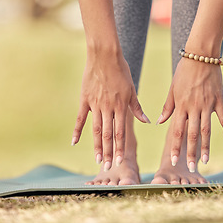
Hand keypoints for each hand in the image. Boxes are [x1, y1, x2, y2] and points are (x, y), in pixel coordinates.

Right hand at [71, 50, 149, 170]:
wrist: (104, 55)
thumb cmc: (121, 71)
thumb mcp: (132, 89)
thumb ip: (137, 108)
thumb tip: (148, 122)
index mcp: (121, 106)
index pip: (120, 132)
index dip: (119, 148)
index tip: (118, 161)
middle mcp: (108, 108)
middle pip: (107, 135)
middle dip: (107, 152)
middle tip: (106, 167)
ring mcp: (95, 104)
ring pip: (95, 130)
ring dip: (96, 146)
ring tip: (96, 160)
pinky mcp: (85, 99)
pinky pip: (80, 118)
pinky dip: (77, 130)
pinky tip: (74, 142)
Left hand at [157, 57, 222, 166]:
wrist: (200, 56)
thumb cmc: (184, 72)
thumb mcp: (172, 89)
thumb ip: (167, 107)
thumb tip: (159, 122)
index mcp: (181, 106)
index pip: (177, 131)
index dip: (175, 147)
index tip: (173, 160)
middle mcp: (194, 108)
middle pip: (192, 134)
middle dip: (190, 152)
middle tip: (189, 167)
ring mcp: (207, 105)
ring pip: (206, 130)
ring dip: (205, 146)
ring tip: (205, 161)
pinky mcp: (219, 100)